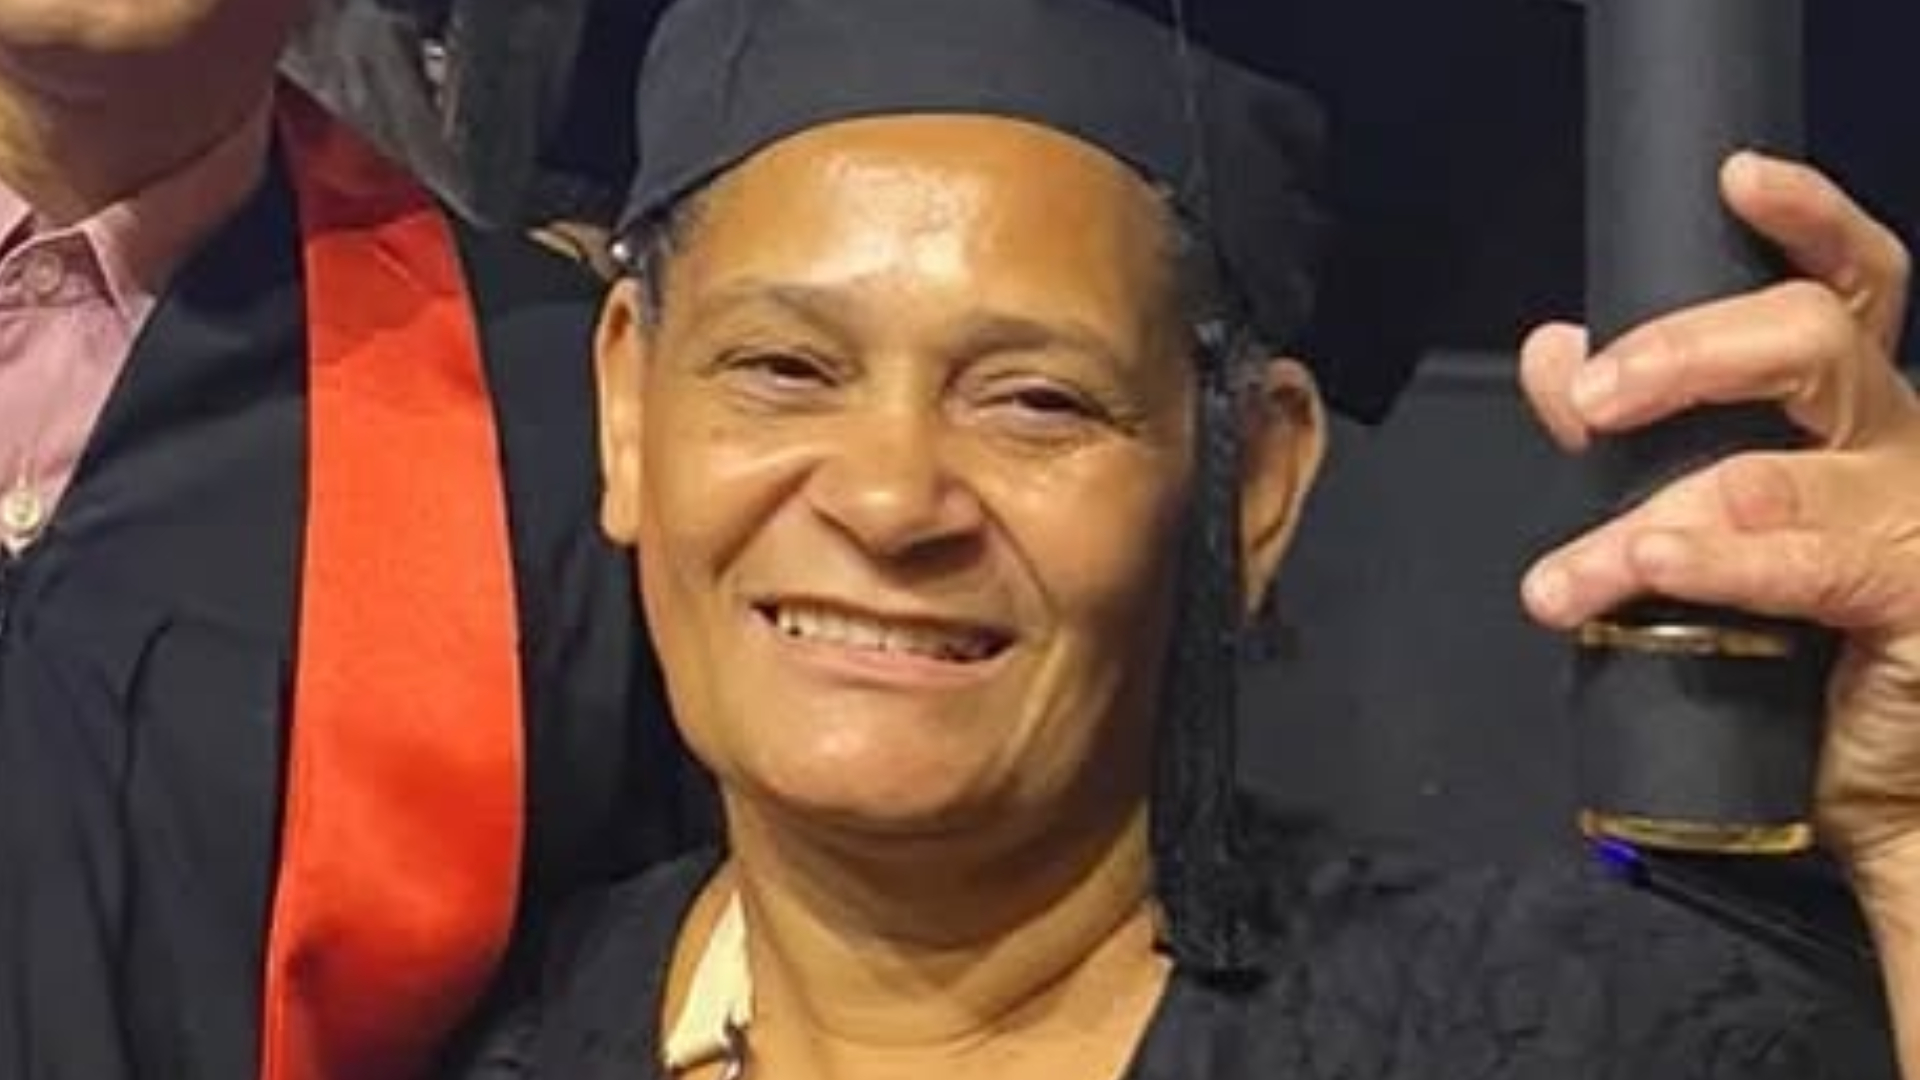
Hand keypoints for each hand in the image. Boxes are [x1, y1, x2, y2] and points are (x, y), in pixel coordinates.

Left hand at [1516, 152, 1919, 882]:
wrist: (1875, 798)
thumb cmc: (1791, 655)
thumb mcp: (1698, 525)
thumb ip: (1630, 437)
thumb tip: (1555, 347)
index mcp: (1851, 417)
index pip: (1850, 288)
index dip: (1807, 219)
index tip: (1737, 175)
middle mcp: (1898, 448)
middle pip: (1812, 340)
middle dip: (1684, 352)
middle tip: (1594, 394)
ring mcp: (1916, 517)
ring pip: (1768, 469)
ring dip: (1639, 518)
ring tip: (1561, 579)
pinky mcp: (1917, 594)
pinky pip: (1802, 558)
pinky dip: (1712, 559)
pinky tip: (1643, 567)